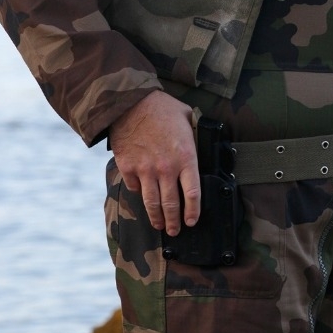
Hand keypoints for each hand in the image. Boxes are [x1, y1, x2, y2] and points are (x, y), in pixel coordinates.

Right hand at [109, 91, 200, 236]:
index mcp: (185, 157)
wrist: (130, 102)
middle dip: (174, 222)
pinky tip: (143, 197)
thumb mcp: (187, 118)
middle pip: (172, 205)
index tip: (192, 221)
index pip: (193, 195)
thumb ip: (195, 135)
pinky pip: (134, 189)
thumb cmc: (161, 107)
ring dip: (157, 218)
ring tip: (159, 225)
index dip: (193, 212)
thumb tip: (204, 141)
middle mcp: (166, 168)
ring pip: (152, 204)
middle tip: (176, 230)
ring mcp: (145, 170)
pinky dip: (139, 194)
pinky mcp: (128, 168)